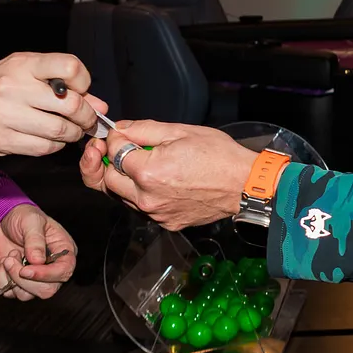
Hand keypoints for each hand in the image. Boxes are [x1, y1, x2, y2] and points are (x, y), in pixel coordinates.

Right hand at [0, 53, 105, 157]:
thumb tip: (101, 106)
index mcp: (22, 65)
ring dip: (72, 134)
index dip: (84, 81)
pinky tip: (50, 139)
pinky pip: (44, 147)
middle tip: (87, 120)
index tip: (82, 90)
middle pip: (71, 104)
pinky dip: (54, 146)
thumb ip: (64, 86)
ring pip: (60, 130)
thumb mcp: (24, 75)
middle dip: (87, 116)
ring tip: (70, 131)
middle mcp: (13, 87)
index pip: (69, 67)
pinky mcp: (1, 139)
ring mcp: (5, 114)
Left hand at [0, 204, 77, 300]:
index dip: (46, 275)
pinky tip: (3, 264)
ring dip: (11, 278)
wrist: (4, 221)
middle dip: (24, 279)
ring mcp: (36, 277)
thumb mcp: (31, 221)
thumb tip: (37, 261)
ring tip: (8, 257)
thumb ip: (35, 240)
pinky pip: (11, 293)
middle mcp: (53, 268)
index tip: (25, 270)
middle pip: (47, 290)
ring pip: (28, 295)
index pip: (64, 272)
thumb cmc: (24, 218)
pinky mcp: (19, 282)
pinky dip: (2, 280)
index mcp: (64, 252)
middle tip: (10, 260)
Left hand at [80, 120, 257, 231]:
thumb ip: (144, 129)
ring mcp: (156, 213)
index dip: (113, 140)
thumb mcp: (181, 131)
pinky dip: (140, 194)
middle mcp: (147, 198)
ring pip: (121, 197)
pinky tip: (155, 180)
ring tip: (138, 164)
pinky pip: (141, 208)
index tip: (121, 134)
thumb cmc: (220, 156)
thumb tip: (121, 129)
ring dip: (122, 180)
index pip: (112, 154)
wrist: (245, 185)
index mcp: (148, 172)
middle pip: (108, 180)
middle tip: (116, 149)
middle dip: (107, 163)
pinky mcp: (166, 222)